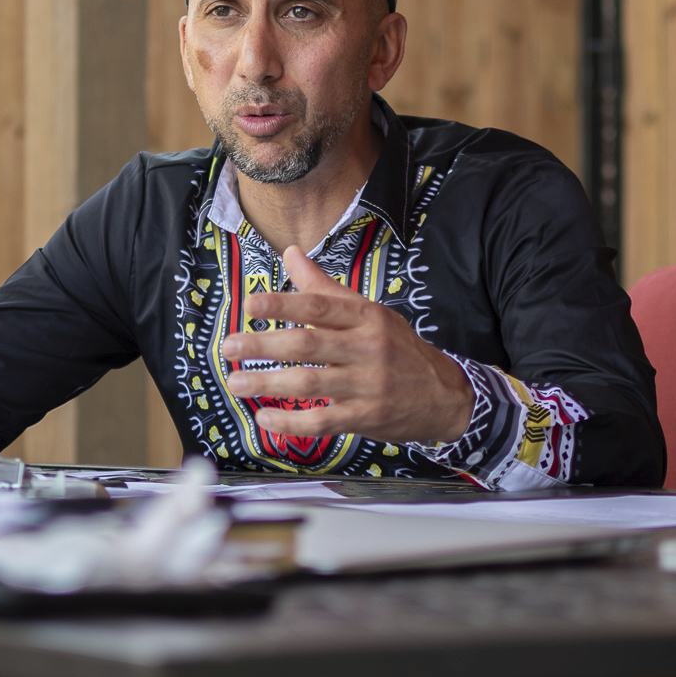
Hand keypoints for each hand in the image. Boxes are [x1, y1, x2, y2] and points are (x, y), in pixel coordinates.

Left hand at [217, 248, 473, 444]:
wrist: (445, 395)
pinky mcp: (367, 417)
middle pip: (309, 345)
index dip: (284, 305)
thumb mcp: (368, 312)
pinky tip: (266, 418)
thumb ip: (324, 288)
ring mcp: (368, 385)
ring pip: (311, 383)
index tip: (250, 305)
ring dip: (269, 384)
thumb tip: (289, 254)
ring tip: (237, 383)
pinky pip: (324, 421)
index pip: (320, 307)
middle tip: (229, 347)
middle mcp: (368, 348)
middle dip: (264, 346)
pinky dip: (292, 422)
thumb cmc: (398, 349)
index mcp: (366, 317)